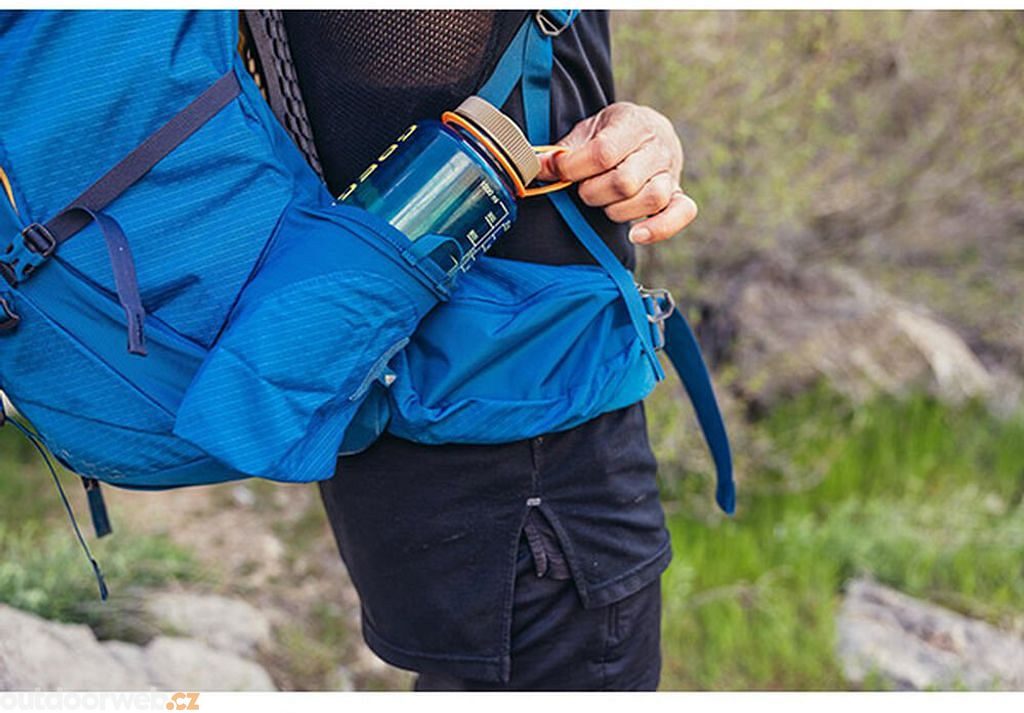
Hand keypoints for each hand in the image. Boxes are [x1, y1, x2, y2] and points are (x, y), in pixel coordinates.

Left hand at [537, 102, 696, 244]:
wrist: (648, 134)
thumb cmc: (611, 135)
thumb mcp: (587, 131)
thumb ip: (563, 150)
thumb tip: (537, 166)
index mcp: (633, 123)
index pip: (603, 152)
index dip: (573, 167)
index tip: (554, 170)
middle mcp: (658, 147)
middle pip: (625, 181)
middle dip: (593, 191)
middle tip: (584, 188)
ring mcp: (671, 173)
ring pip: (649, 199)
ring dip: (616, 209)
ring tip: (604, 202)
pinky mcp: (678, 196)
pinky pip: (681, 214)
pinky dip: (659, 228)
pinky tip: (635, 235)